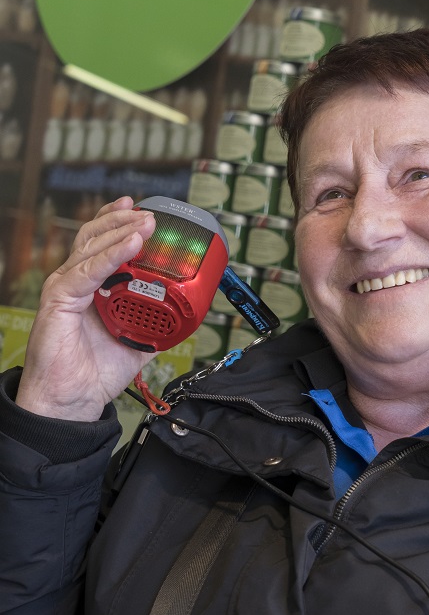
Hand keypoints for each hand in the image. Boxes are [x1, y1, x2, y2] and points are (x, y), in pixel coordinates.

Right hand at [16, 197, 155, 421]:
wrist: (72, 400)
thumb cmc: (92, 374)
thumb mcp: (135, 346)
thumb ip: (155, 329)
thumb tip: (182, 323)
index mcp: (91, 289)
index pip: (103, 245)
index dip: (121, 225)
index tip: (146, 214)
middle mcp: (76, 282)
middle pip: (96, 236)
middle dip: (124, 221)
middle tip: (151, 215)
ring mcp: (66, 288)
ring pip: (92, 247)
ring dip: (122, 232)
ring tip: (147, 223)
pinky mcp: (59, 299)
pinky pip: (87, 271)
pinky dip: (111, 257)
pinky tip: (130, 246)